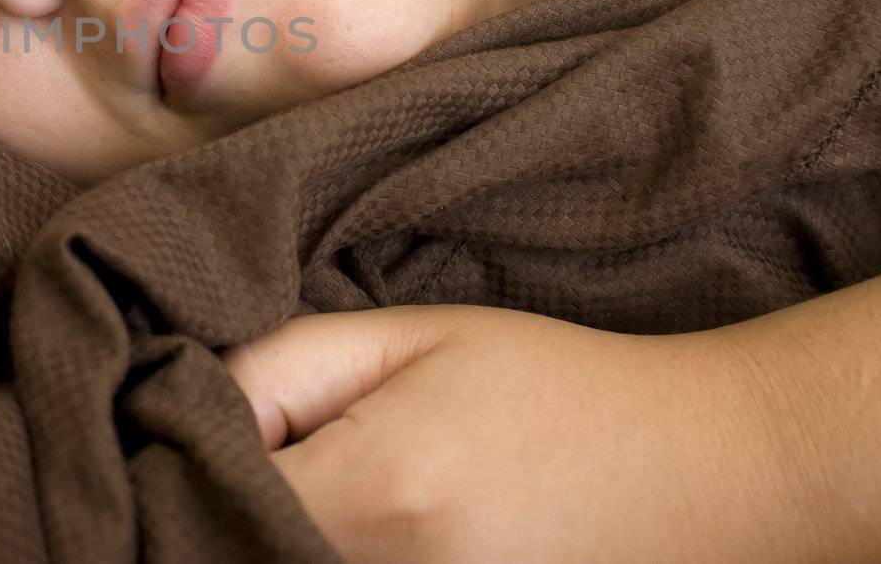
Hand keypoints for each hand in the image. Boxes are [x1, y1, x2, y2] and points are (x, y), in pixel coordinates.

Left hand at [220, 305, 817, 563]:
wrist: (696, 470)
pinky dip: (318, 557)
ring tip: (320, 479)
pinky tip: (355, 525)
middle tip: (257, 450)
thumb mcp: (409, 338)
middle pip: (234, 553)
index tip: (206, 416)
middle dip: (218, 501)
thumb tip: (184, 404)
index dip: (187, 451)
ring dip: (267, 535)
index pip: (206, 492)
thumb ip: (278, 367)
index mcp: (377, 495)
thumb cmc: (548, 387)